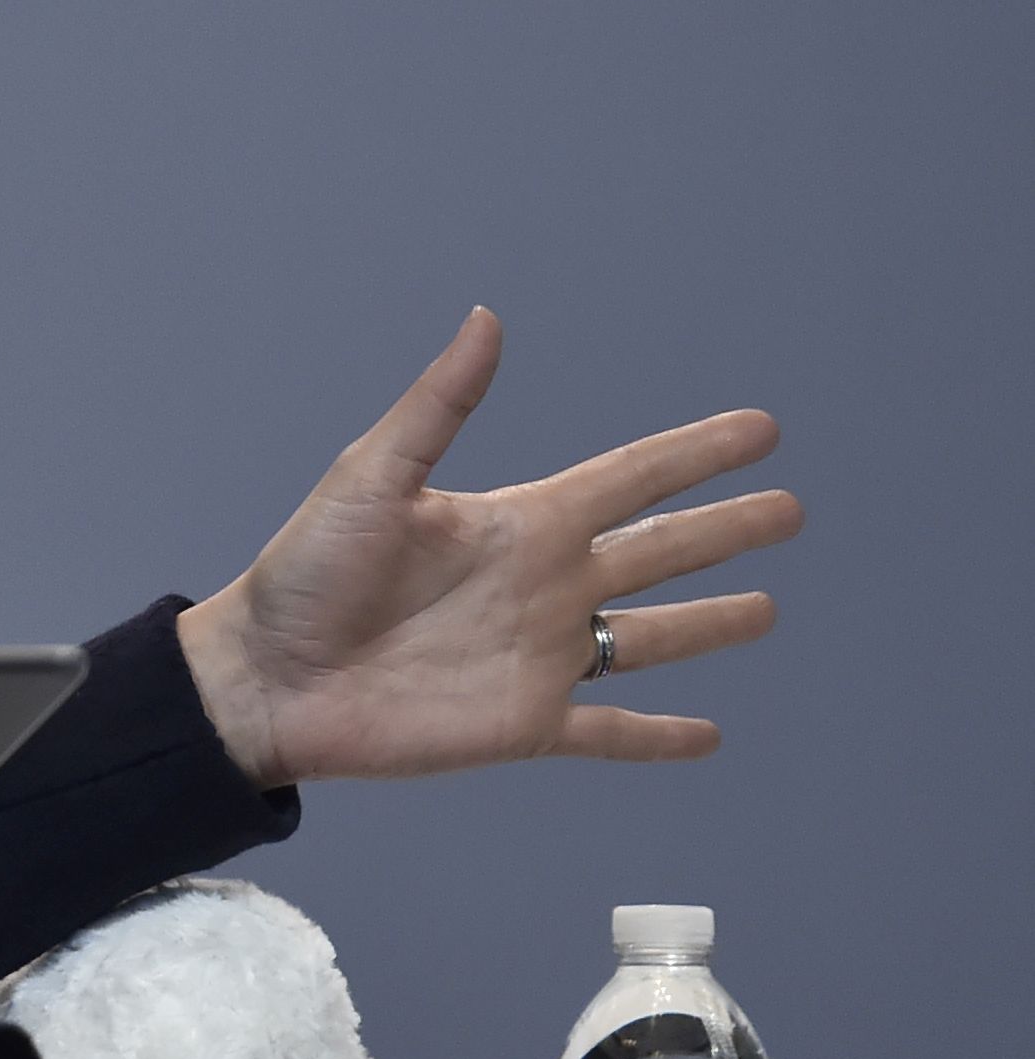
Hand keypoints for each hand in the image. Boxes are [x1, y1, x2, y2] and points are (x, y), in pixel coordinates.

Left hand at [177, 308, 799, 788]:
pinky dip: (661, 738)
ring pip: (649, 639)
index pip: (630, 480)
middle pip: (660, 550)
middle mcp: (542, 586)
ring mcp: (540, 657)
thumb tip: (486, 320)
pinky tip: (709, 736)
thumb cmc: (306, 573)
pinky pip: (613, 734)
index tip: (760, 429)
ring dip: (709, 625)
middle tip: (791, 508)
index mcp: (516, 523)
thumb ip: (439, 406)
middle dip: (725, 528)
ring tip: (767, 609)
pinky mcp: (527, 724)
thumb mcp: (372, 476)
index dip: (695, 454)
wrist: (267, 676)